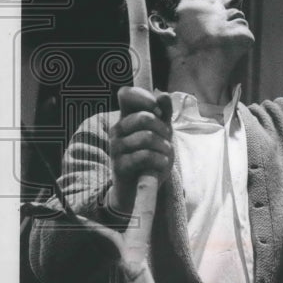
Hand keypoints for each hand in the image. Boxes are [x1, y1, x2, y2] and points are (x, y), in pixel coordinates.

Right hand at [107, 86, 173, 215]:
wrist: (139, 187)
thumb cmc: (151, 156)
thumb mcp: (161, 132)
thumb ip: (163, 113)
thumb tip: (163, 94)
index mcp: (126, 118)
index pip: (126, 94)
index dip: (143, 97)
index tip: (157, 109)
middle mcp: (117, 130)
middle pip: (144, 117)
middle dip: (163, 129)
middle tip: (166, 140)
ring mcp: (116, 148)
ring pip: (147, 137)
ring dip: (164, 147)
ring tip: (164, 154)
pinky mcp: (120, 166)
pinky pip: (145, 156)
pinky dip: (160, 160)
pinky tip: (161, 164)